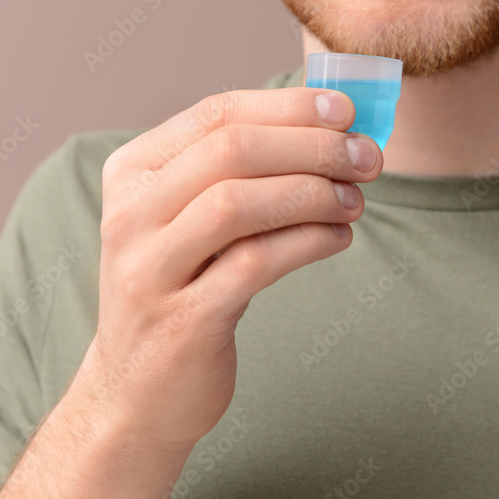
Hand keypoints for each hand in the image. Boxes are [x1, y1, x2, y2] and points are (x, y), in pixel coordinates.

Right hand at [76, 88, 380, 447]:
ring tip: (355, 200)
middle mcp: (131, 214)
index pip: (216, 113)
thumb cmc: (182, 288)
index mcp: (133, 172)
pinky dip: (308, 242)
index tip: (347, 111)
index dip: (288, 107)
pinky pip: (255, 264)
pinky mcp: (182, 319)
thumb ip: (241, 173)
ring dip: (313, 193)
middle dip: (312, 147)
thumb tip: (332, 129)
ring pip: (237, 202)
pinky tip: (338, 237)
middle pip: (230, 150)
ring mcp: (150, 268)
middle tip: (367, 158)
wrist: (136, 391)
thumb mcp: (190, 220)